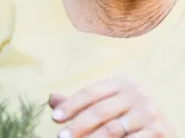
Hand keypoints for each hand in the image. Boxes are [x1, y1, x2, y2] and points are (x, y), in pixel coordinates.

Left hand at [48, 75, 176, 136]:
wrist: (163, 132)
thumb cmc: (128, 117)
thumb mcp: (106, 105)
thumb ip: (81, 104)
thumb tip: (51, 98)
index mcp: (121, 82)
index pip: (90, 92)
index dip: (71, 105)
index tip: (55, 118)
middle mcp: (136, 92)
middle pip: (99, 110)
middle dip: (78, 125)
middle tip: (61, 137)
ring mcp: (148, 111)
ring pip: (112, 129)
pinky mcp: (158, 130)